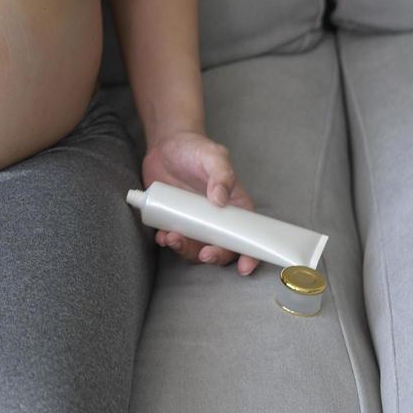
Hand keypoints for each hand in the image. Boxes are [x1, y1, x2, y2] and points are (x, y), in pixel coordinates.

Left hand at [141, 130, 260, 275]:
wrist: (166, 146)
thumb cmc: (196, 149)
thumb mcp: (213, 156)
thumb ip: (221, 174)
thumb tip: (221, 200)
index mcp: (235, 207)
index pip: (248, 235)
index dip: (250, 254)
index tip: (244, 267)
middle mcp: (217, 219)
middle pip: (222, 248)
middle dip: (214, 256)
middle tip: (203, 253)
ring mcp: (195, 223)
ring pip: (196, 248)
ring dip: (186, 250)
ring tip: (172, 237)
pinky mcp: (175, 221)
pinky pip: (174, 239)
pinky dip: (168, 242)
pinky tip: (161, 235)